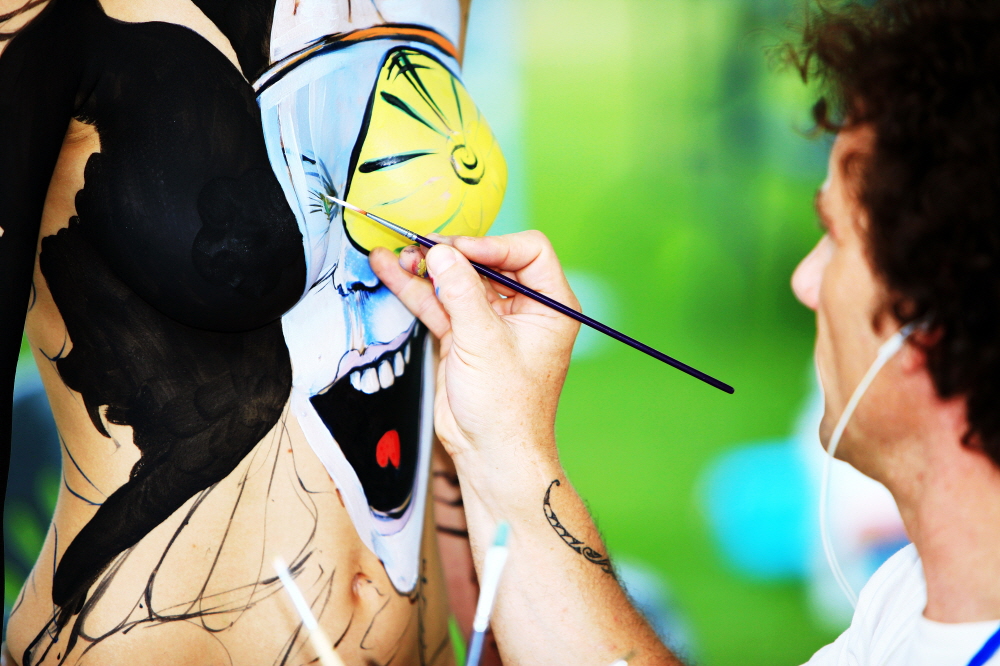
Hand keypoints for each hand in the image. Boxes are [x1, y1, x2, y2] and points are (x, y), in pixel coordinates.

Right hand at [369, 232, 579, 492]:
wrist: (490, 455)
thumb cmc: (507, 408)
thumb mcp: (484, 342)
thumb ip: (461, 292)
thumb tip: (442, 252)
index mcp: (550, 306)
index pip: (527, 252)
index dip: (492, 245)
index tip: (458, 251)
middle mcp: (524, 309)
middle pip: (487, 262)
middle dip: (453, 254)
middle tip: (421, 249)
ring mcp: (491, 322)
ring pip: (458, 282)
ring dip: (428, 269)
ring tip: (398, 256)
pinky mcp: (464, 337)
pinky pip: (440, 304)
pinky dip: (416, 290)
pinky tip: (390, 270)